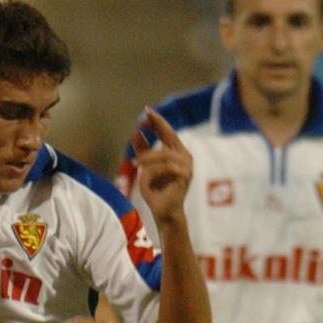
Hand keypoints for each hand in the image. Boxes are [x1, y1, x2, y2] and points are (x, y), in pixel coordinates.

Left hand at [129, 107, 192, 222]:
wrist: (163, 212)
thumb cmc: (155, 190)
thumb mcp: (144, 166)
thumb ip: (142, 149)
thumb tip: (137, 131)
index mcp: (177, 152)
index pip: (167, 132)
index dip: (157, 121)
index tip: (146, 111)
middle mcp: (184, 156)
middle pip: (169, 135)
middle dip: (157, 125)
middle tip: (143, 119)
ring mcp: (187, 166)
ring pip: (164, 153)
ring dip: (148, 157)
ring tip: (135, 162)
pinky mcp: (185, 176)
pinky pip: (166, 167)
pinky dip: (153, 170)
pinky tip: (143, 173)